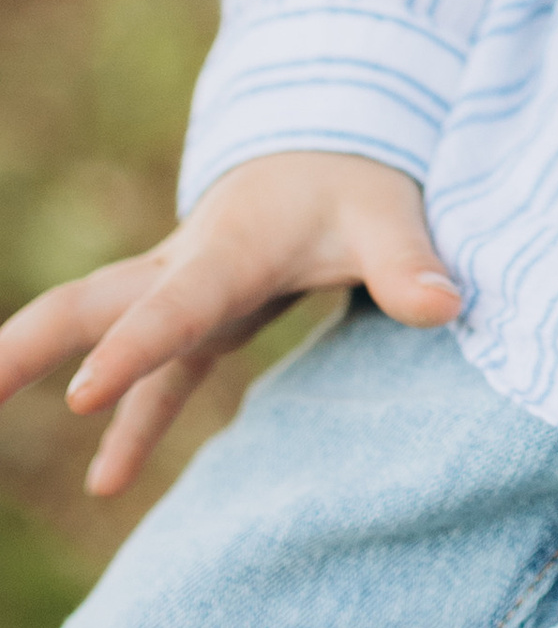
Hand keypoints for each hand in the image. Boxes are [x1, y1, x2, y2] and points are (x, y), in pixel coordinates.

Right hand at [0, 152, 459, 496]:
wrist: (335, 143)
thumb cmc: (358, 180)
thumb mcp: (391, 213)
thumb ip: (410, 262)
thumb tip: (445, 307)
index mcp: (229, 248)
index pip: (172, 306)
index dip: (130, 349)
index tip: (81, 393)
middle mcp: (187, 267)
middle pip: (90, 303)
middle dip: (26, 343)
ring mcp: (184, 292)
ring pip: (95, 326)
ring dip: (36, 365)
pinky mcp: (202, 317)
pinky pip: (154, 376)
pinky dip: (130, 423)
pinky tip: (108, 484)